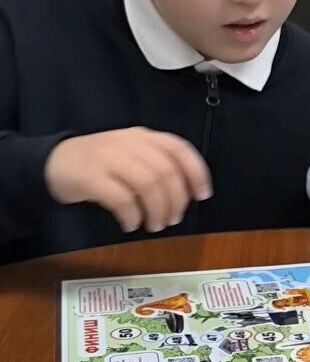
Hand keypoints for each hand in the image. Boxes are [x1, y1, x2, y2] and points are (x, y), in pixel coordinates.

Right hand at [45, 128, 211, 233]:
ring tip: (154, 225)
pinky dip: (132, 216)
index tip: (202, 195)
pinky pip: (121, 199)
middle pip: (166, 172)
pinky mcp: (91, 177)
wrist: (54, 161)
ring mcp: (109, 158)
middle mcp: (129, 143)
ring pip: (147, 184)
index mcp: (144, 136)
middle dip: (176, 201)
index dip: (196, 173)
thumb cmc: (101, 162)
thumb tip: (188, 191)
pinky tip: (130, 224)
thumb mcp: (132, 154)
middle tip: (173, 219)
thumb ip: (158, 164)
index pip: (179, 149)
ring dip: (157, 210)